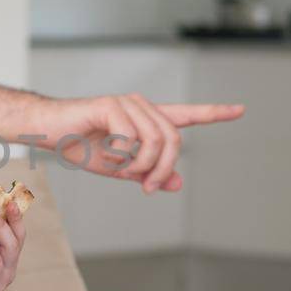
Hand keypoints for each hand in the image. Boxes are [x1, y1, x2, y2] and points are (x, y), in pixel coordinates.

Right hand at [41, 95, 243, 192]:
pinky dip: (122, 156)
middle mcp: (142, 107)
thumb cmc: (80, 146)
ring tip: (123, 170)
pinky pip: (131, 139)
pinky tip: (108, 154)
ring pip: (155, 141)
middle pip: (174, 139)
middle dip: (164, 168)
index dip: (214, 113)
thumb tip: (177, 183)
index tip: (240, 109)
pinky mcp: (112, 106)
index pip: (186, 115)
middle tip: (149, 187)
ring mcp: (128, 104)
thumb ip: (148, 173)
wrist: (50, 133)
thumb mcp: (120, 168)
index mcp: (146, 120)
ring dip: (142, 165)